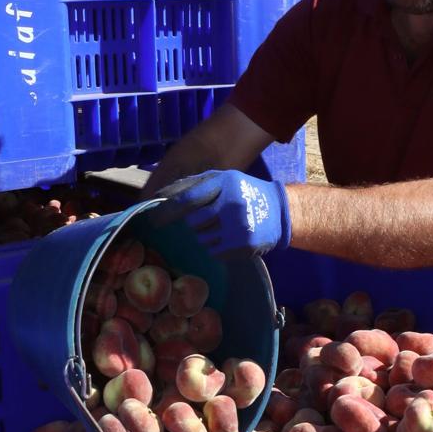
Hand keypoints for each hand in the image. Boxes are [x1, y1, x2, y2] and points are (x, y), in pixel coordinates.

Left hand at [153, 170, 290, 258]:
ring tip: (224, 227)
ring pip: (202, 239)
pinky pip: (214, 252)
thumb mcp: (222, 179)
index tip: (154, 220)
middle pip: (193, 223)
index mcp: (224, 183)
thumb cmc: (242, 192)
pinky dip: (217, 248)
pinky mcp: (243, 245)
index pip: (186, 199)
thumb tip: (158, 196)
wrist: (278, 211)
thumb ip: (193, 185)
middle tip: (209, 219)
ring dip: (207, 236)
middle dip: (196, 223)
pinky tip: (230, 238)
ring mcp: (238, 226)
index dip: (167, 211)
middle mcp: (231, 203)